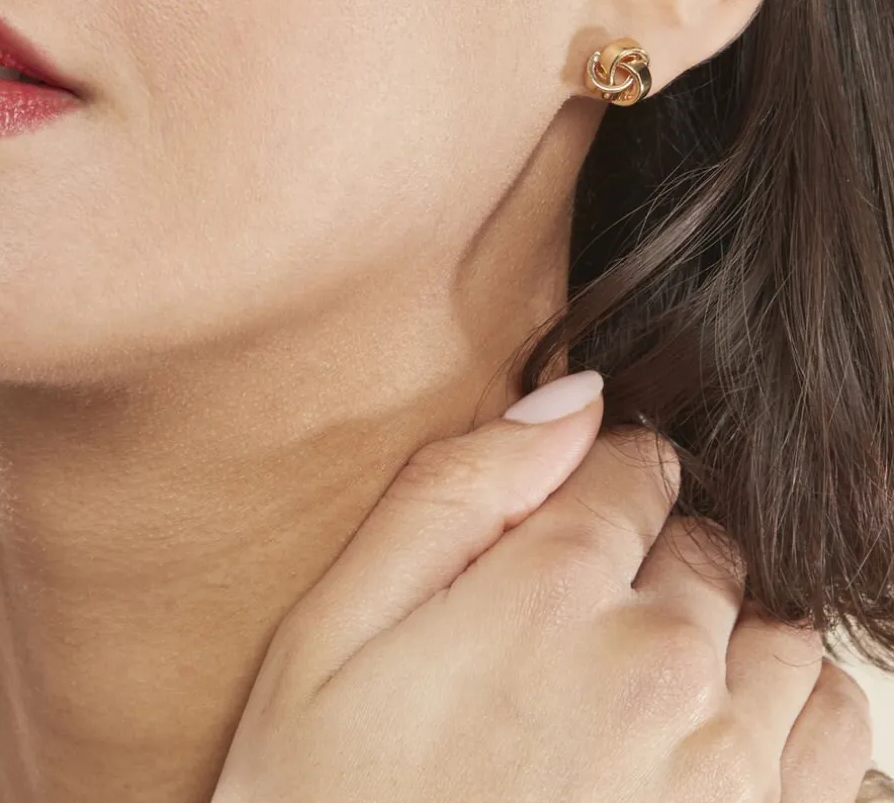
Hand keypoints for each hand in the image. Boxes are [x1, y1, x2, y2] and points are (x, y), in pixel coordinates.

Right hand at [216, 372, 874, 802]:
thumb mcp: (333, 630)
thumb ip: (452, 494)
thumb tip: (570, 400)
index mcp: (549, 594)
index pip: (637, 465)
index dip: (599, 479)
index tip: (564, 519)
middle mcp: (657, 672)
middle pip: (710, 545)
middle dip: (657, 554)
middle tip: (580, 613)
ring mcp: (724, 773)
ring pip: (781, 633)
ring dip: (727, 635)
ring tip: (640, 680)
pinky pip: (833, 739)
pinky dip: (788, 719)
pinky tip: (707, 741)